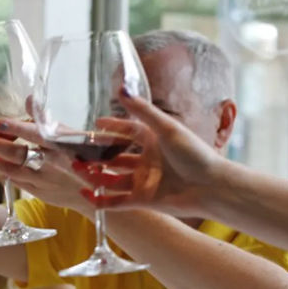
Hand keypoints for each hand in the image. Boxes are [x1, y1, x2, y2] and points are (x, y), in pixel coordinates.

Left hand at [0, 120, 92, 212]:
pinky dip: (6, 171)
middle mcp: (53, 163)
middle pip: (17, 153)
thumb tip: (29, 98)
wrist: (99, 191)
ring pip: (13, 169)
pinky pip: (18, 181)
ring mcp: (45, 180)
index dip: (17, 128)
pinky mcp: (42, 192)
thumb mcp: (74, 135)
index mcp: (62, 145)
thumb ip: (47, 119)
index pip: (36, 133)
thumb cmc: (87, 157)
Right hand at [71, 91, 226, 215]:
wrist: (211, 188)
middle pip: (116, 156)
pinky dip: (102, 199)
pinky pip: (118, 200)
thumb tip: (122, 88)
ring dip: (95, 175)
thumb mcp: (167, 128)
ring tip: (77, 169)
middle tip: (77, 151)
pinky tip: (87, 194)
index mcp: (154, 140)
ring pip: (113, 178)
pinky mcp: (144, 200)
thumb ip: (143, 110)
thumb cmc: (195, 154)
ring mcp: (145, 180)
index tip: (94, 124)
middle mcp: (148, 160)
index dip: (112, 127)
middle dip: (97, 155)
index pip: (127, 131)